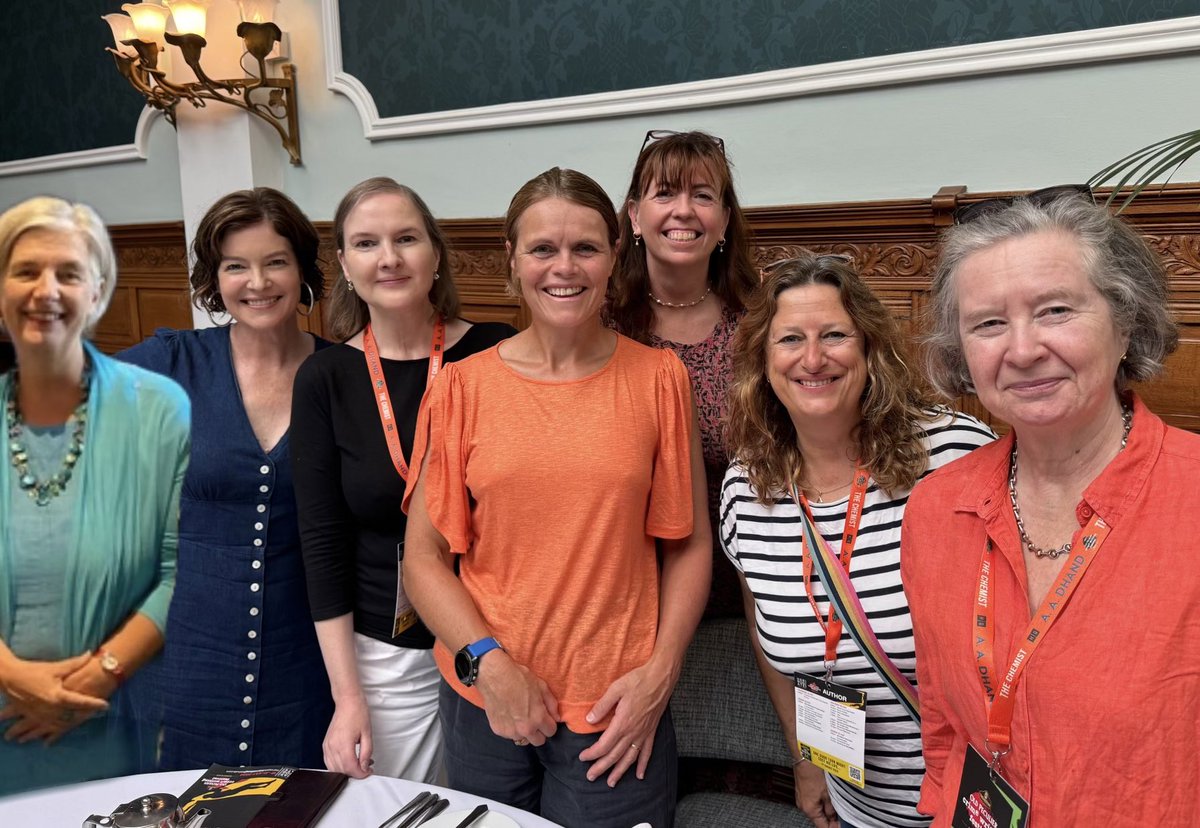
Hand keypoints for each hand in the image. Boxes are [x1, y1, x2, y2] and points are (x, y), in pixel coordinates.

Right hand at [0, 652, 108, 744]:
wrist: (9, 678)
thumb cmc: (33, 671)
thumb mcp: (55, 667)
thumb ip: (75, 663)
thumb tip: (91, 654)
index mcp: (57, 696)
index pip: (81, 702)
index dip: (95, 704)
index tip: (106, 706)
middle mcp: (50, 709)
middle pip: (72, 716)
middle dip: (85, 716)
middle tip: (98, 713)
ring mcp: (40, 715)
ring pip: (60, 724)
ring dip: (72, 724)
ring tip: (83, 721)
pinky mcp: (32, 717)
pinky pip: (47, 726)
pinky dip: (55, 729)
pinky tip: (61, 730)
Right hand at [323, 694, 373, 777]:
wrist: (348, 702)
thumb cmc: (357, 713)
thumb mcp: (367, 734)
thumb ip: (366, 752)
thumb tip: (365, 766)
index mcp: (343, 744)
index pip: (350, 768)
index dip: (361, 774)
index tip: (368, 772)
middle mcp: (333, 746)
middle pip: (342, 770)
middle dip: (355, 773)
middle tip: (365, 769)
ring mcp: (327, 746)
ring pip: (334, 768)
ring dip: (346, 771)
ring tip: (358, 765)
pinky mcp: (325, 745)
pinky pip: (328, 762)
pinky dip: (337, 766)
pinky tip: (347, 763)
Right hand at [475, 651, 558, 746]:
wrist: (494, 676)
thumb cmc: (518, 678)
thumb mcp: (541, 686)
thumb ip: (552, 705)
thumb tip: (556, 718)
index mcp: (538, 718)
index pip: (551, 732)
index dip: (549, 723)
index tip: (545, 718)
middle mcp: (525, 729)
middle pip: (538, 741)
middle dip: (539, 731)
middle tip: (533, 719)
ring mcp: (510, 732)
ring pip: (523, 739)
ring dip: (524, 731)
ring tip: (519, 716)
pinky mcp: (498, 730)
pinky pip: (509, 735)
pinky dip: (510, 728)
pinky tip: (508, 714)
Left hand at [577, 656, 675, 786]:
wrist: (661, 678)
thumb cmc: (638, 680)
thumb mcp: (616, 688)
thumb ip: (602, 706)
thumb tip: (589, 720)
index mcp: (622, 722)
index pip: (604, 745)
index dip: (592, 753)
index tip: (582, 757)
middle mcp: (633, 732)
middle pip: (615, 755)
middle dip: (602, 767)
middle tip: (591, 777)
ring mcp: (644, 733)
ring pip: (630, 758)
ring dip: (620, 771)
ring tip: (611, 783)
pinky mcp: (652, 731)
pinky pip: (647, 752)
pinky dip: (643, 765)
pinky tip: (639, 775)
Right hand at [794, 759, 839, 827]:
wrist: (804, 757)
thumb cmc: (813, 771)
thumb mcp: (827, 792)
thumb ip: (832, 808)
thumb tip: (835, 818)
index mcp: (809, 809)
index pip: (822, 826)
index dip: (833, 827)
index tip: (841, 825)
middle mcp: (803, 806)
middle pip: (819, 819)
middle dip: (830, 818)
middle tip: (842, 815)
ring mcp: (802, 798)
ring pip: (817, 810)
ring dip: (826, 809)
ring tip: (837, 804)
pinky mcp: (803, 791)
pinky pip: (813, 801)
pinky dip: (821, 801)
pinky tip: (828, 796)